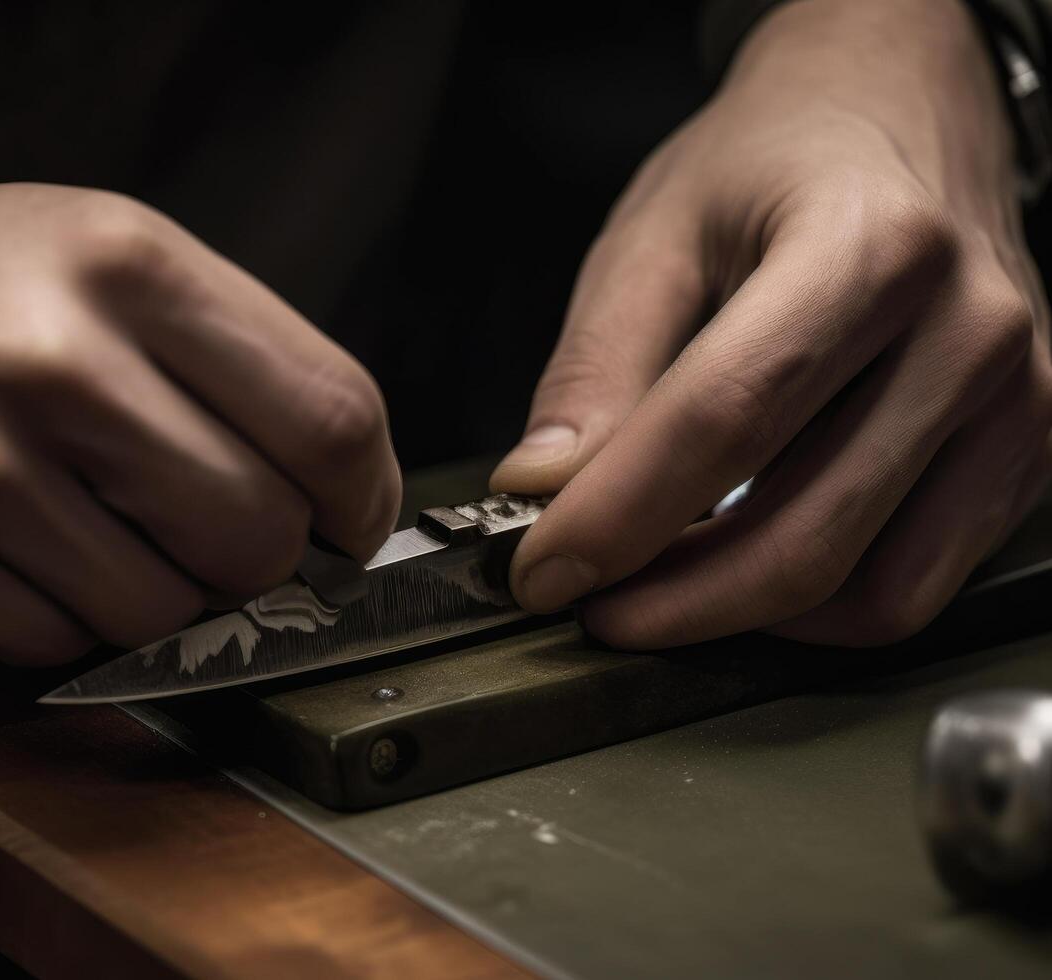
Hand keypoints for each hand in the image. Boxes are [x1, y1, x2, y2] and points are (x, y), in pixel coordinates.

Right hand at [0, 154, 399, 663]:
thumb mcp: (99, 247)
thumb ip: (228, 348)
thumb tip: (338, 486)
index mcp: (127, 264)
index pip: (328, 414)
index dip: (364, 495)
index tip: (348, 521)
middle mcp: (56, 362)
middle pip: (258, 533)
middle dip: (267, 561)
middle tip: (229, 538)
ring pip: (166, 613)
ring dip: (164, 597)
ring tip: (108, 531)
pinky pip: (63, 646)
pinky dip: (70, 620)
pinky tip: (29, 552)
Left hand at [491, 0, 1051, 646]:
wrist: (896, 108)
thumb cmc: (777, 158)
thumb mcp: (655, 235)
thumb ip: (596, 369)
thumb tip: (542, 491)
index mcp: (866, 247)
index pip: (724, 421)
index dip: (617, 520)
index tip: (543, 572)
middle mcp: (967, 328)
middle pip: (803, 534)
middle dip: (672, 601)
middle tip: (591, 603)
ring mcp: (1015, 398)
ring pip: (866, 590)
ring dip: (741, 616)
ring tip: (658, 583)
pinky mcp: (1026, 448)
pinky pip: (913, 584)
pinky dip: (816, 609)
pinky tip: (743, 568)